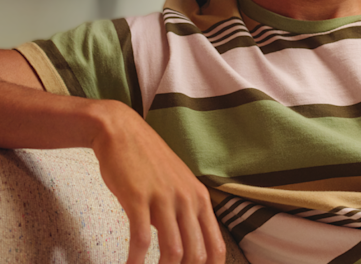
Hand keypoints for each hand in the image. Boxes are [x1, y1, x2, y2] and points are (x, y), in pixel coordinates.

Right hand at [91, 100, 225, 263]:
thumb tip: (187, 250)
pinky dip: (135, 261)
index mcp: (199, 198)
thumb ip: (185, 214)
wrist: (122, 132)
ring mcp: (164, 198)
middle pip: (196, 255)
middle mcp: (186, 199)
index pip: (216, 247)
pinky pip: (141, 241)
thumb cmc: (148, 163)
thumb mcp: (177, 185)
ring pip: (174, 251)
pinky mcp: (138, 199)